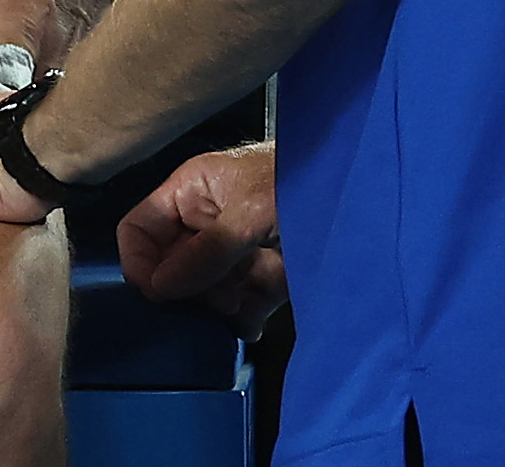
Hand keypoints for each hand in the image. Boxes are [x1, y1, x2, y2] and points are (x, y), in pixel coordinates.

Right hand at [117, 143, 285, 337]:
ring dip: (216, 306)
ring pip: (204, 292)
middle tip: (214, 297)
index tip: (158, 293)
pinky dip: (243, 319)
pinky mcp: (263, 276)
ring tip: (239, 305)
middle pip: (170, 267)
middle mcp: (206, 222)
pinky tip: (253, 323)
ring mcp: (235, 251)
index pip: (139, 229)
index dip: (139, 262)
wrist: (364, 192)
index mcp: (191, 192)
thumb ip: (205, 252)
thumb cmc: (301, 181)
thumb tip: (160, 289)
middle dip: (187, 290)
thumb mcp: (250, 211)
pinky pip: (239, 306)